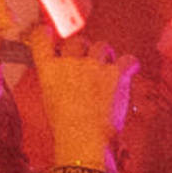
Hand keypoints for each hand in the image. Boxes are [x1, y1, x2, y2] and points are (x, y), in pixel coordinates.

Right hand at [32, 37, 138, 168]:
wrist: (83, 139)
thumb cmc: (65, 128)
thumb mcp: (50, 101)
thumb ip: (56, 83)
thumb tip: (64, 79)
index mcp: (48, 70)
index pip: (41, 38)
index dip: (45, 33)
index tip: (49, 32)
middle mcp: (70, 62)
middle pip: (76, 41)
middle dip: (82, 48)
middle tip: (87, 61)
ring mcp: (93, 66)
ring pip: (101, 46)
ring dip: (105, 54)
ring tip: (107, 68)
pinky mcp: (116, 73)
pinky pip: (128, 59)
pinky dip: (130, 64)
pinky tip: (130, 70)